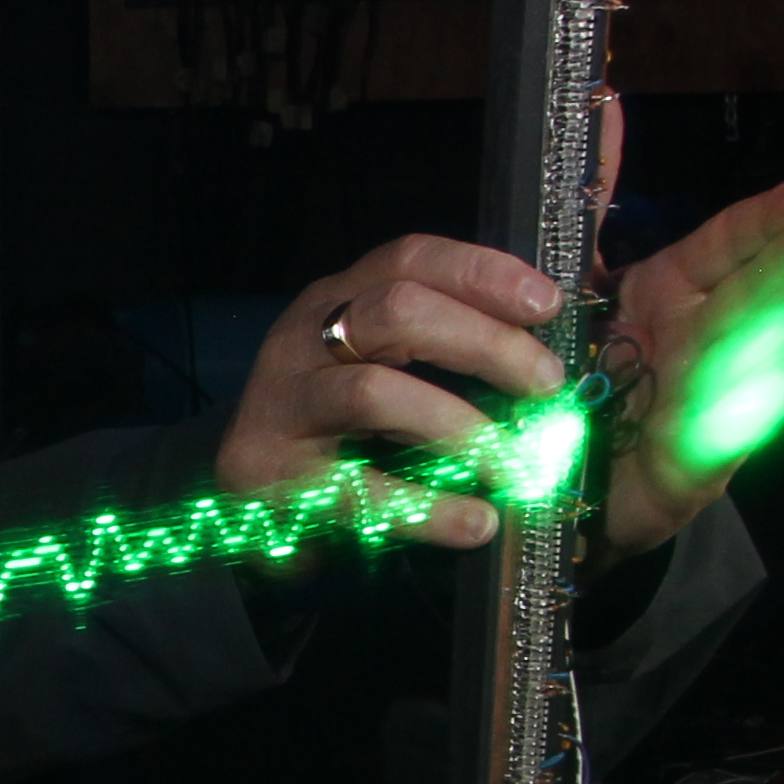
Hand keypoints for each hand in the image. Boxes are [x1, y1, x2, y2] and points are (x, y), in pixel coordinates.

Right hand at [212, 235, 564, 554]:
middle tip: (545, 385)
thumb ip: (442, 348)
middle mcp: (303, 340)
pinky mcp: (274, 476)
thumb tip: (545, 355)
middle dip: (486, 343)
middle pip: (398, 311)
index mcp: (336, 300)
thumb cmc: (333, 429)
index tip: (548, 305)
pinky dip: (427, 509)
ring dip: (460, 426)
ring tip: (514, 464)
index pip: (410, 259)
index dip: (483, 273)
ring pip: (375, 392)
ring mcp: (283, 406)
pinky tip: (474, 524)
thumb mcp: (378, 366)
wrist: (236, 501)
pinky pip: (360, 489)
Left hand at [593, 172, 783, 559]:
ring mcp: (704, 400)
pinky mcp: (692, 464)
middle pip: (752, 291)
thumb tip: (605, 105)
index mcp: (675, 289)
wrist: (560, 480)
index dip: (774, 217)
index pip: (733, 242)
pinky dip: (752, 406)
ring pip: (748, 355)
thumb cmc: (587, 372)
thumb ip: (597, 197)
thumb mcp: (577, 277)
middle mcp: (699, 337)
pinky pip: (723, 433)